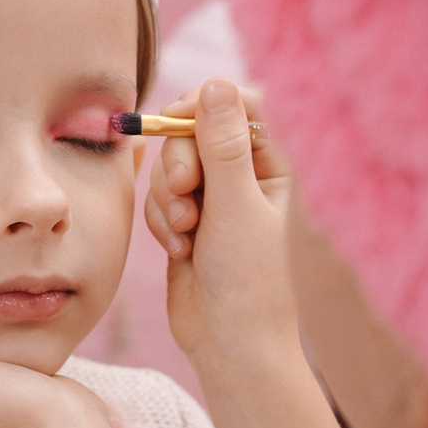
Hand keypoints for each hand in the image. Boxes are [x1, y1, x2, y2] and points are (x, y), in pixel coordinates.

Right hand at [144, 78, 303, 372]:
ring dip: (168, 200)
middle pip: (192, 134)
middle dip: (179, 163)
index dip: (202, 106)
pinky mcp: (186, 225)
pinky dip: (162, 222)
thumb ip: (222, 145)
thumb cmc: (248, 280)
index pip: (235, 106)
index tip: (178, 121)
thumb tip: (216, 82)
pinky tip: (179, 253)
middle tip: (185, 195)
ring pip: (170, 168)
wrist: (232, 345)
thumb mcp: (236, 206)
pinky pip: (159, 201)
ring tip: (185, 236)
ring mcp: (212, 202)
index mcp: (269, 166)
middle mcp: (241, 178)